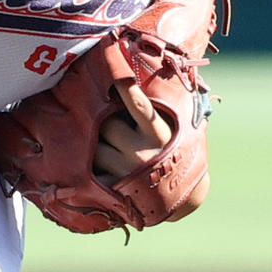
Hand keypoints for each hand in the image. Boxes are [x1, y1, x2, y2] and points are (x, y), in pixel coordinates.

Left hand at [95, 79, 206, 220]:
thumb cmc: (175, 154)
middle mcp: (142, 153)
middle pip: (107, 126)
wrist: (180, 197)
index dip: (126, 90)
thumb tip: (141, 82)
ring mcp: (127, 172)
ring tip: (105, 146)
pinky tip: (99, 166)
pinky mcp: (115, 189)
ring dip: (95, 145)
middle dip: (103, 121)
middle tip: (106, 122)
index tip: (114, 74)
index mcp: (159, 135)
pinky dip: (92, 167)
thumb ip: (160, 111)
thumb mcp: (176, 131)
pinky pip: (93, 172)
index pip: (140, 107)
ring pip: (96, 149)